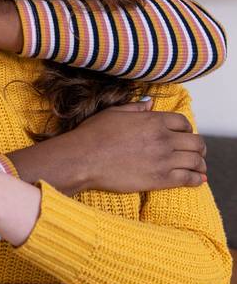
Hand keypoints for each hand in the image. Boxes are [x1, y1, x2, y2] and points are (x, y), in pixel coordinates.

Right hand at [57, 101, 205, 193]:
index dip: (187, 128)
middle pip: (195, 141)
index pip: (184, 122)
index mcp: (153, 120)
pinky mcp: (160, 179)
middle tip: (196, 151)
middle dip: (198, 146)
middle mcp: (163, 138)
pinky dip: (196, 180)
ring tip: (199, 167)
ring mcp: (163, 159)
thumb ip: (136, 108)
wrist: (83, 159)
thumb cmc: (94, 135)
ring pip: (196, 161)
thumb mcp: (114, 113)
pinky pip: (188, 179)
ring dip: (200, 163)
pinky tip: (197, 180)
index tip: (185, 134)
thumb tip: (149, 103)